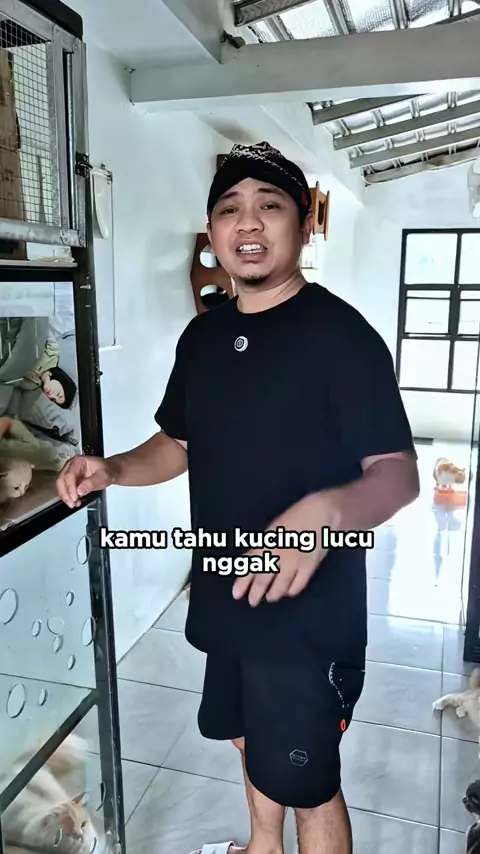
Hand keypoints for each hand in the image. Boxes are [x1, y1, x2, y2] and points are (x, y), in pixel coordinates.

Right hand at [56, 455, 117, 508]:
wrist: (110, 471)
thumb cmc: (107, 470)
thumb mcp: (103, 476)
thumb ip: (92, 483)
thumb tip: (80, 491)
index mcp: (79, 461)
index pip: (69, 474)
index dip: (70, 487)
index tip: (75, 497)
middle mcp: (71, 466)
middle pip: (61, 480)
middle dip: (65, 493)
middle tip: (72, 503)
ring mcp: (70, 473)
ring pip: (61, 486)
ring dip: (66, 496)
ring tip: (74, 504)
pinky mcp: (71, 481)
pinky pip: (66, 489)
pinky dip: (68, 497)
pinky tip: (75, 502)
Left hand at [232, 491, 340, 606]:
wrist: (321, 513)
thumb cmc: (294, 519)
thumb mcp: (272, 531)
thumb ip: (260, 548)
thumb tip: (247, 565)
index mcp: (267, 542)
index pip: (250, 566)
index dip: (242, 582)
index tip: (236, 594)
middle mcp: (278, 554)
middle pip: (263, 580)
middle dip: (256, 593)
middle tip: (252, 602)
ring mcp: (294, 561)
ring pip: (280, 586)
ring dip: (273, 594)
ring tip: (270, 598)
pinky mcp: (309, 567)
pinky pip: (298, 585)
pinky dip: (291, 591)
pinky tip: (287, 592)